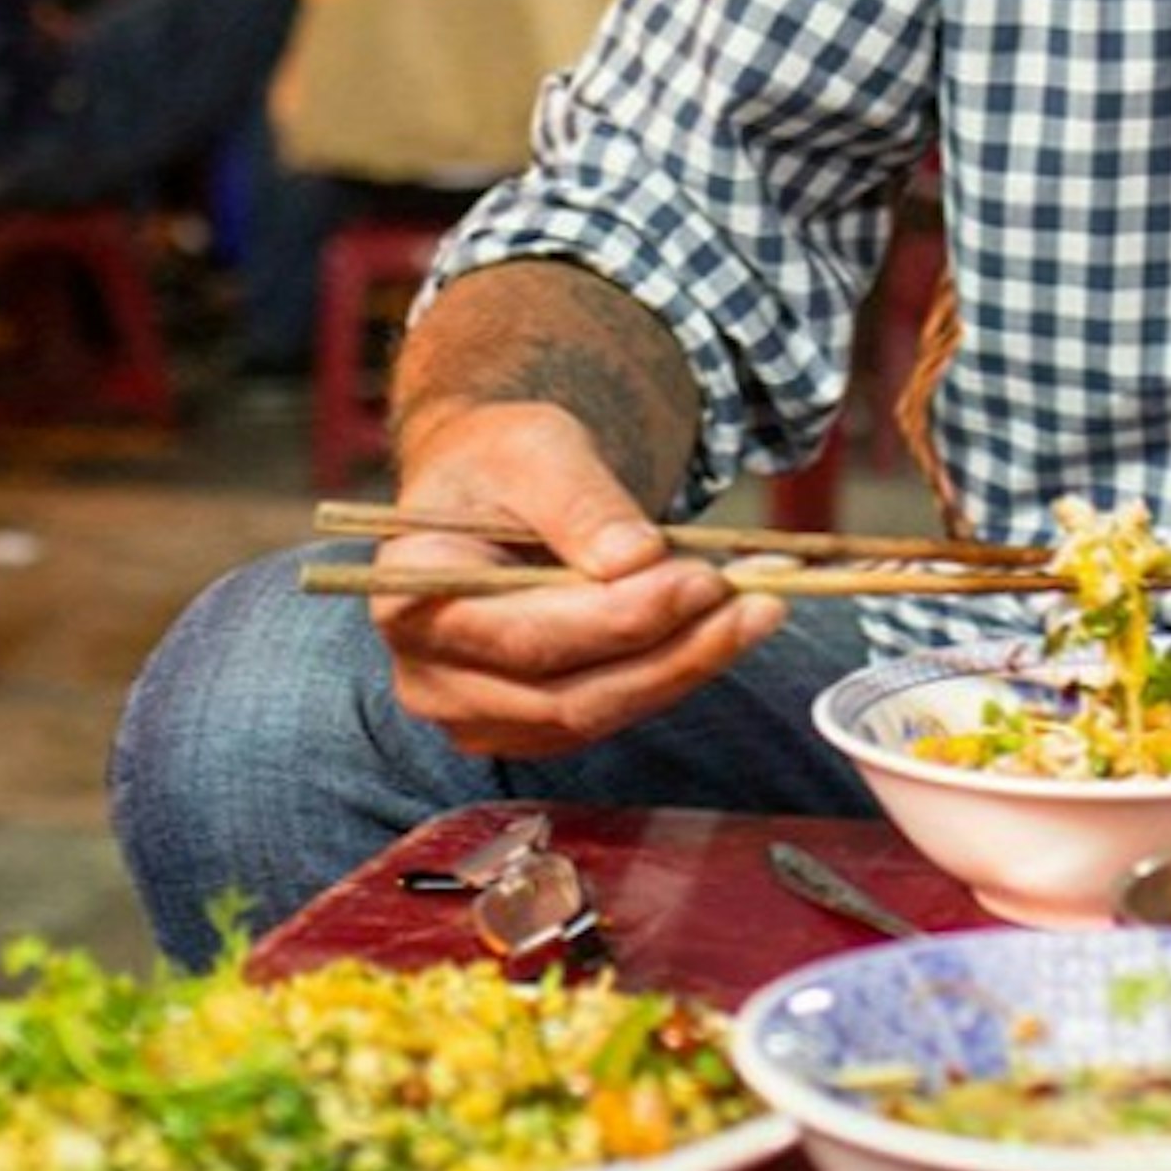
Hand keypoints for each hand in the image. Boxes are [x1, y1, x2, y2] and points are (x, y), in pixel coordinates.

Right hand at [369, 400, 780, 758]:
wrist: (493, 491)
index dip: (616, 619)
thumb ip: (581, 502)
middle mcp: (430, 675)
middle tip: (756, 600)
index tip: (701, 580)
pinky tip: (729, 630)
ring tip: (760, 609)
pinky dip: (675, 673)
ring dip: (686, 666)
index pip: (521, 634)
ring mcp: (476, 711)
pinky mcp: (527, 722)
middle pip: (564, 692)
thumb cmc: (503, 462)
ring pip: (596, 713)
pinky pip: (609, 711)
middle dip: (671, 649)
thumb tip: (635, 560)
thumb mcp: (538, 449)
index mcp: (410, 598)